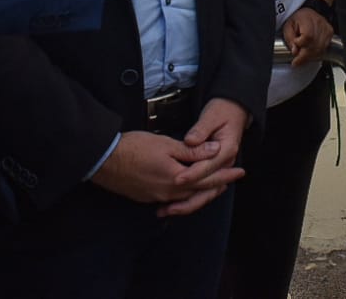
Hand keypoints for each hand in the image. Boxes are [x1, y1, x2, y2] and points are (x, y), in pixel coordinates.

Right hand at [89, 130, 239, 213]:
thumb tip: (216, 150)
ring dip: (201, 192)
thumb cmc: (135, 147)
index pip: (208, 178)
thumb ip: (192, 150)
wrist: (104, 160)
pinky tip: (186, 192)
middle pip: (199, 192)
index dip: (225, 174)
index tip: (240, 171)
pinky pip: (172, 200)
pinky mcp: (146, 198)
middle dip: (216, 186)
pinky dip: (184, 196)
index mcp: (177, 179)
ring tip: (212, 186)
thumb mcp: (167, 144)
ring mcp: (157, 198)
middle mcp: (169, 193)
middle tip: (231, 180)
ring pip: (186, 198)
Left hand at [282, 7, 333, 65]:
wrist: (307, 13)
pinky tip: (310, 53)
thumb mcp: (288, 26)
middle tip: (297, 61)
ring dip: (310, 56)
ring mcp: (326, 28)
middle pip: (314, 44)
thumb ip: (290, 38)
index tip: (294, 52)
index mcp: (307, 18)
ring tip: (302, 57)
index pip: (307, 36)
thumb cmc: (297, 19)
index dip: (300, 45)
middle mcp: (319, 22)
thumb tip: (295, 51)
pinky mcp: (330, 33)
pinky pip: (324, 47)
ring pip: (320, 48)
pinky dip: (316, 52)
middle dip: (304, 56)